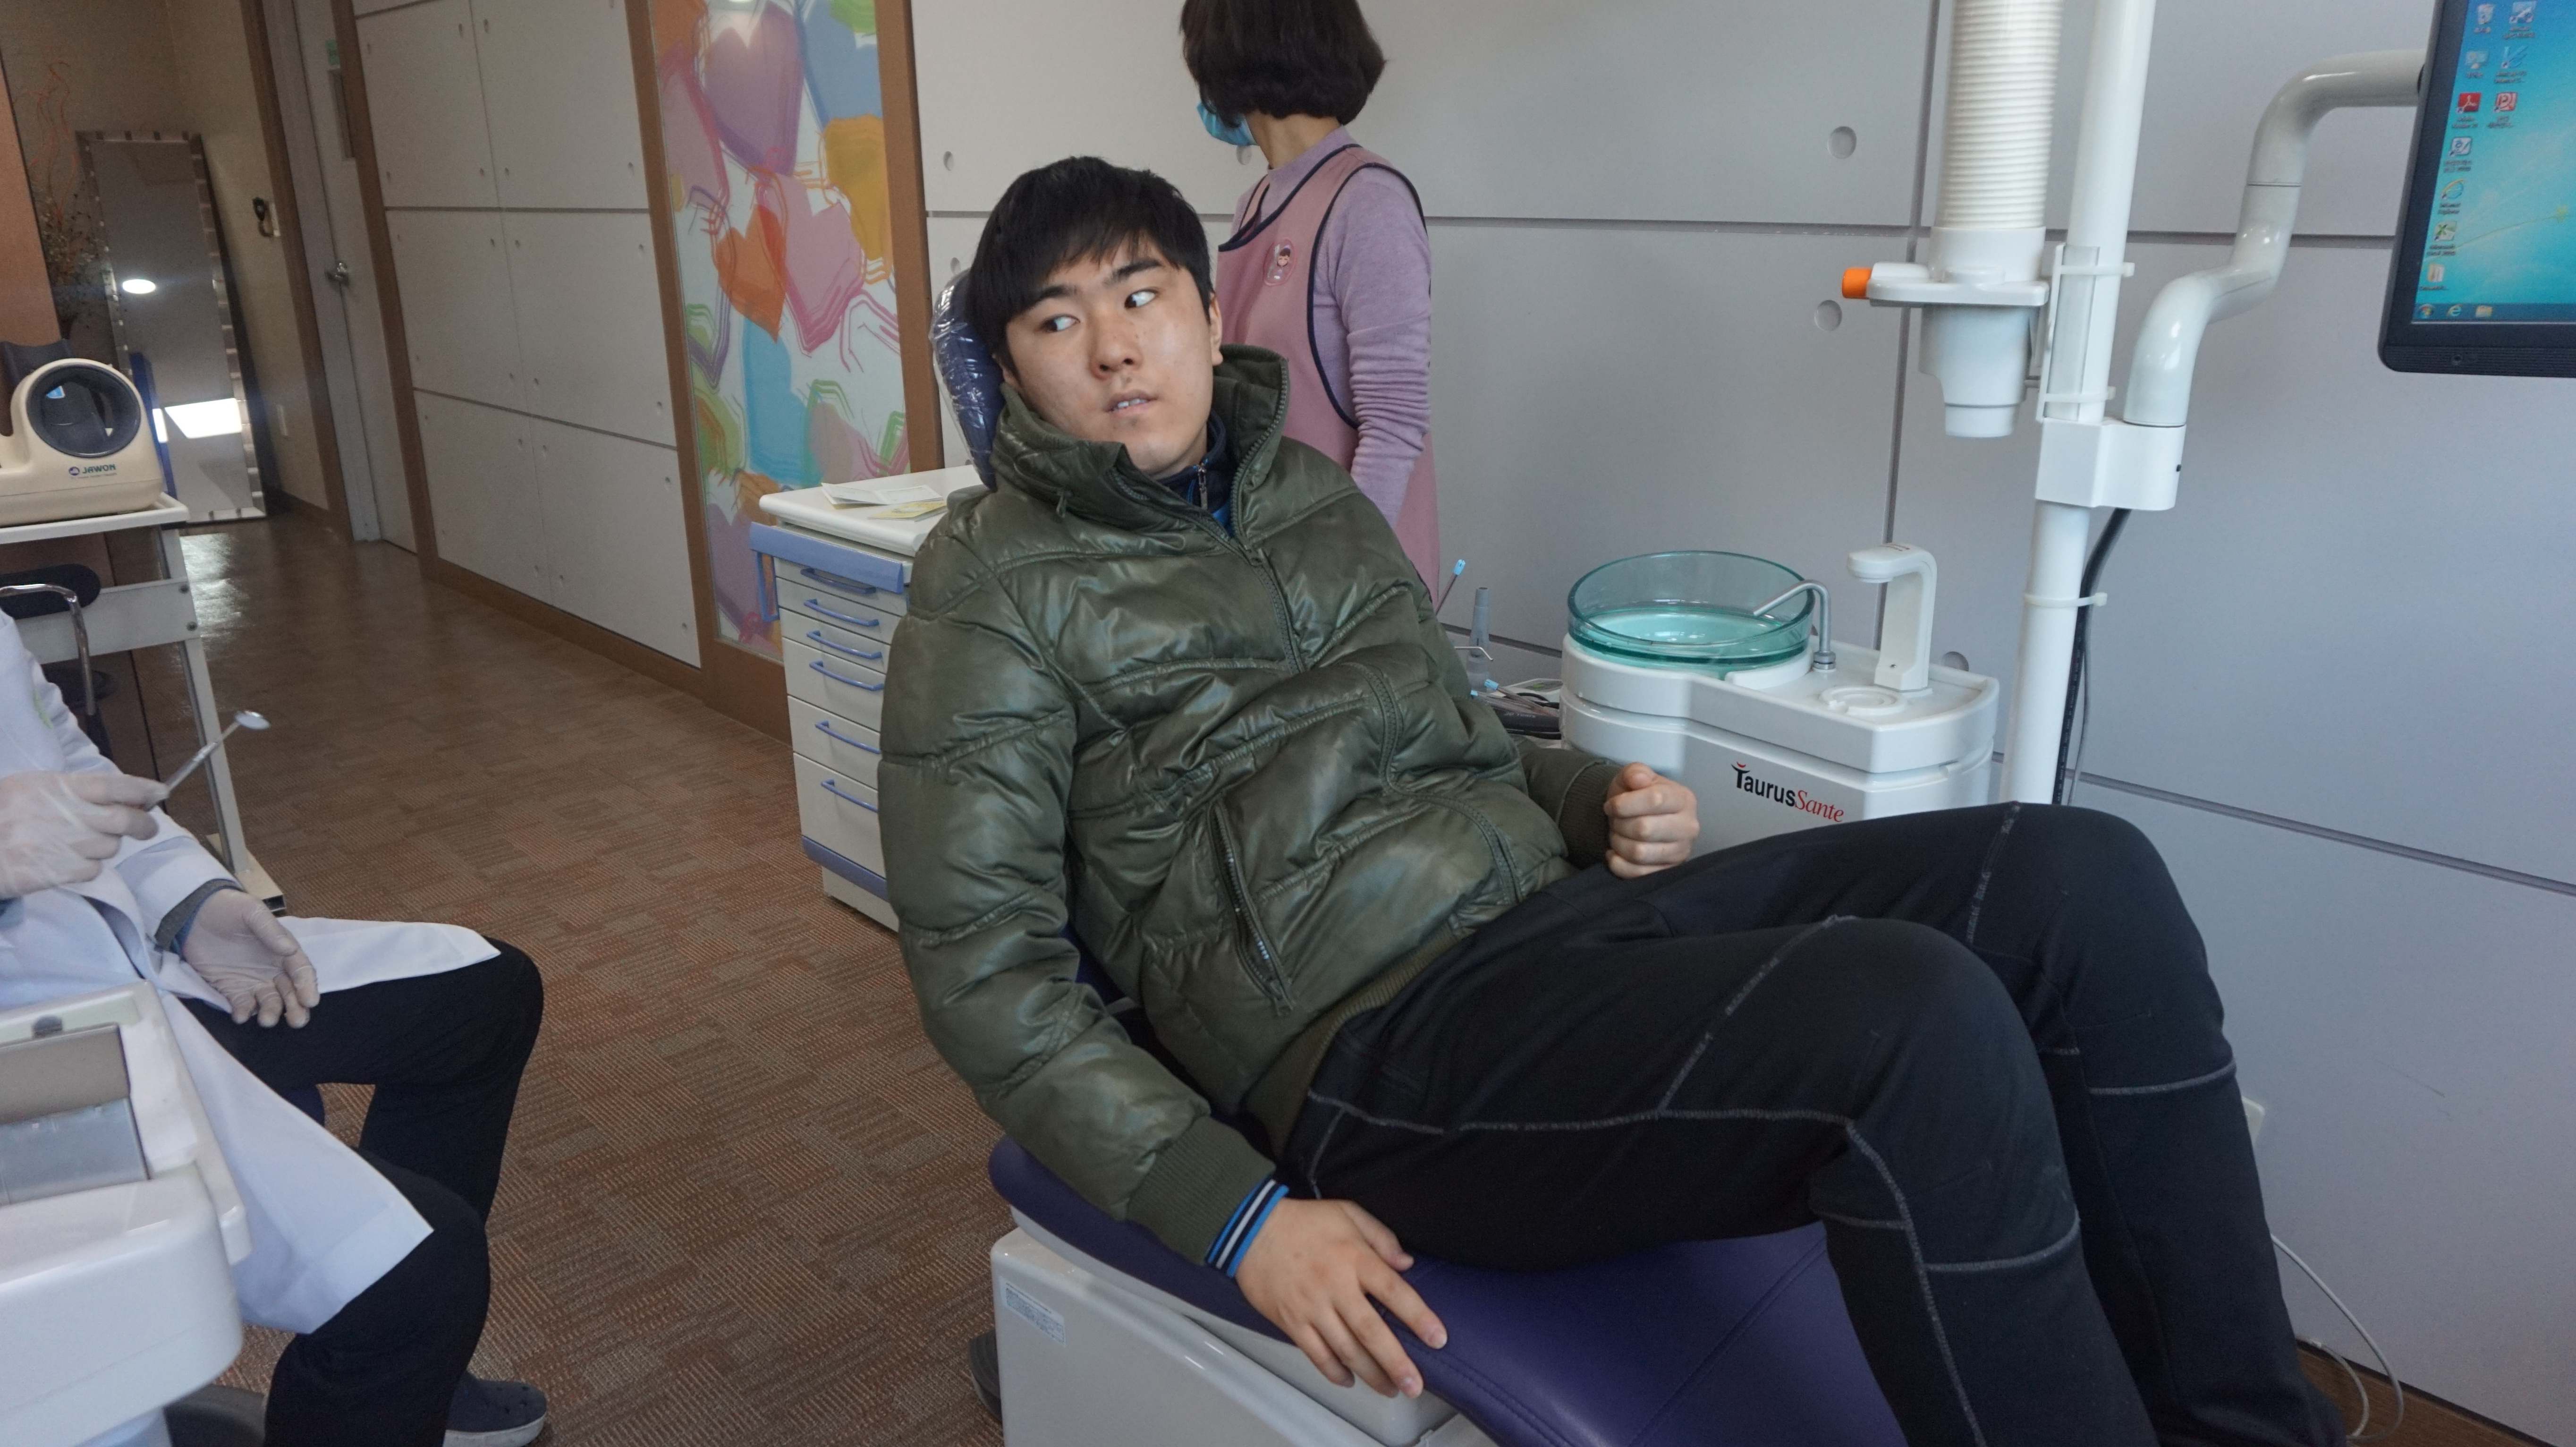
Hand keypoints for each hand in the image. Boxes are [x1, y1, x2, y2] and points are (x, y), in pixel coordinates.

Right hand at [0, 769, 165, 895]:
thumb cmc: (3, 814)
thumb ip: (75, 790)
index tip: (160, 793)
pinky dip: (87, 867)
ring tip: (82, 843)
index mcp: (52, 786)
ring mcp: (55, 844)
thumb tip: (127, 797)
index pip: (111, 784)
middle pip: (121, 819)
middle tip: (147, 827)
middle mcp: (58, 814)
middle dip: (142, 823)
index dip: (142, 789)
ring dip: (105, 846)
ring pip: (108, 847)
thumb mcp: (31, 790)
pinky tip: (67, 861)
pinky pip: (91, 870)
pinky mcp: (51, 872)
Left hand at [183, 889, 318, 1026]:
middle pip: (290, 992)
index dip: (307, 985)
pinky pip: (241, 1005)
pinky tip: (240, 1015)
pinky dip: (243, 1013)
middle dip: (296, 1007)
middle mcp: (272, 969)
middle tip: (296, 1021)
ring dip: (271, 1012)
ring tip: (267, 1020)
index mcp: (283, 950)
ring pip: (269, 1002)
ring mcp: (251, 981)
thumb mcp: (252, 912)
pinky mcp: (230, 989)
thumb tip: (290, 949)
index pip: (301, 971)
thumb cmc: (228, 909)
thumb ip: (270, 931)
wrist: (193, 915)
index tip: (310, 1000)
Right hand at [1236, 1197, 1447, 1397]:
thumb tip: (1407, 1263)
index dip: (1418, 1317)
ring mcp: (1311, 1307)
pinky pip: (1316, 1354)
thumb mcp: (1347, 1213)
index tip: (1437, 1338)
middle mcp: (1334, 1286)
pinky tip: (1349, 1380)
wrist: (1251, 1230)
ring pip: (1345, 1349)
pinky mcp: (1291, 1321)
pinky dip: (1333, 1372)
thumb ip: (1381, 1237)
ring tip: (1389, 1388)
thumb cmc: (1302, 1221)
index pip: (1394, 1291)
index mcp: (1354, 1258)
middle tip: (1414, 1384)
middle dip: (1396, 1362)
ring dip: (1370, 1374)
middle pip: (1371, 1331)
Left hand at [1604, 762, 1698, 877]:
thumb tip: (1638, 779)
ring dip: (1618, 843)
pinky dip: (1618, 863)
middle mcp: (1688, 827)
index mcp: (1684, 799)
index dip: (1624, 803)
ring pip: (1639, 853)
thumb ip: (1635, 772)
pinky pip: (1637, 874)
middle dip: (1619, 824)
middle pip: (1644, 829)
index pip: (1655, 800)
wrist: (1639, 818)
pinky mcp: (1667, 871)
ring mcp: (1680, 852)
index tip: (1611, 805)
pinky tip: (1615, 853)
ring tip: (1617, 834)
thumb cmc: (1638, 797)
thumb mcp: (1635, 776)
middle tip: (1615, 820)